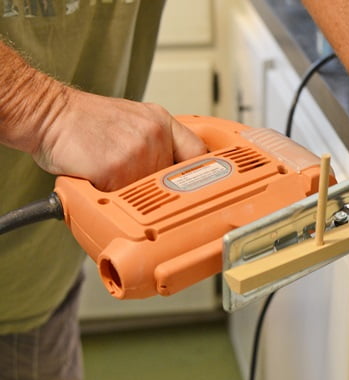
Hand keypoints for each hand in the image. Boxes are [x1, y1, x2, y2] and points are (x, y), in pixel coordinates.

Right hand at [33, 88, 205, 190]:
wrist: (47, 114)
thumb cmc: (85, 122)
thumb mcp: (132, 120)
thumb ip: (157, 143)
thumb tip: (179, 174)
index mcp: (161, 123)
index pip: (198, 153)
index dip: (202, 174)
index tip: (202, 188)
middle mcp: (155, 135)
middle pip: (172, 181)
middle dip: (154, 189)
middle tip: (132, 181)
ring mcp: (138, 152)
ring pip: (147, 194)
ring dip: (128, 194)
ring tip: (108, 174)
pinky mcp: (116, 169)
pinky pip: (121, 199)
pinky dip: (107, 196)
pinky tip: (96, 178)